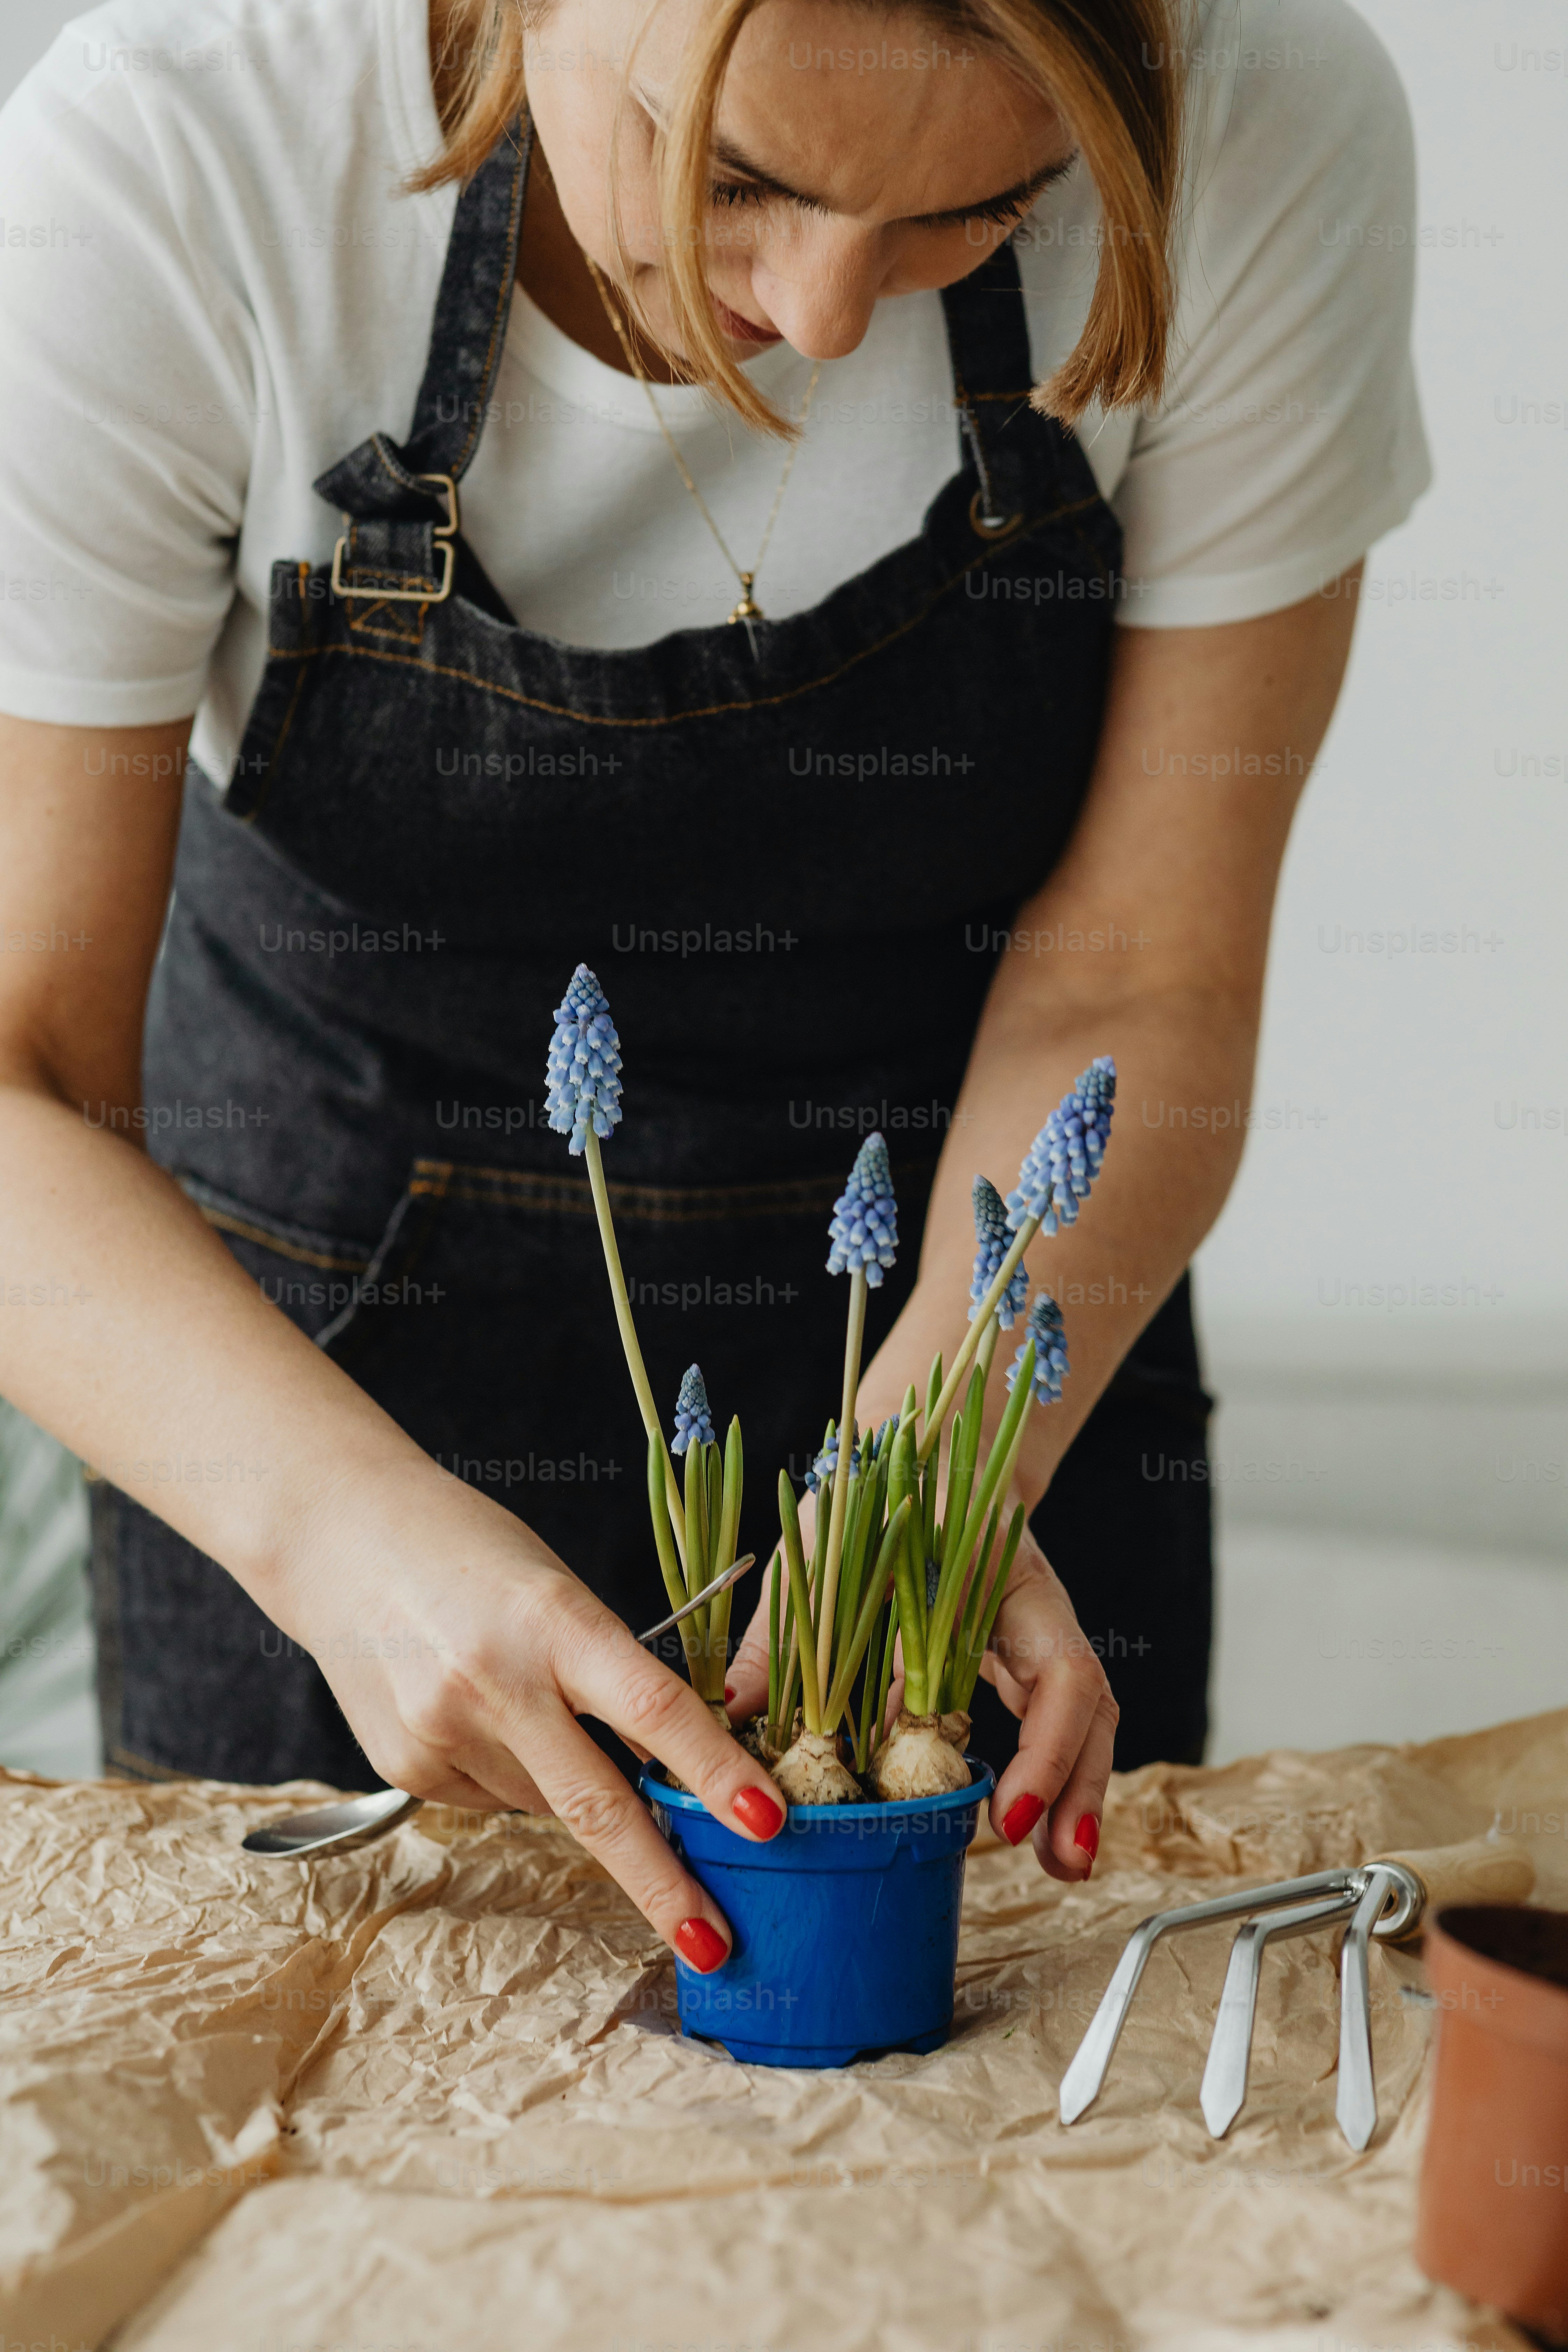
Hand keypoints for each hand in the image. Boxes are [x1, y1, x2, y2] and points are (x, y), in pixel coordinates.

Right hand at [274, 1457, 786, 1968]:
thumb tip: (659, 1770)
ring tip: (530, 1708)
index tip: (770, 1824)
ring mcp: (443, 1731)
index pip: (655, 1709)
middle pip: (599, 1803)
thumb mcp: (555, 1590)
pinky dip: (510, 1772)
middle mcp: (495, 1681)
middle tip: (715, 1945)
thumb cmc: (470, 1551)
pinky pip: (492, 1797)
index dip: (717, 1773)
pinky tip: (477, 1714)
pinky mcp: (406, 1766)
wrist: (339, 1536)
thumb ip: (604, 1671)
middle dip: (664, 1884)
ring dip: (568, 1785)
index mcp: (553, 1620)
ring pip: (546, 1803)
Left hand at [725, 1514, 1114, 1881]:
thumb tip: (729, 1721)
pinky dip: (1043, 1775)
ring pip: (1081, 1719)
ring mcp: (1031, 1636)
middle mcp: (1033, 1611)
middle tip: (1062, 1861)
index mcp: (1002, 1578)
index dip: (1045, 1750)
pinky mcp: (1013, 1659)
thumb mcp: (822, 1553)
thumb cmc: (863, 1494)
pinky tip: (1025, 1828)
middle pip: (1089, 1708)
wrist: (905, 1453)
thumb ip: (780, 1636)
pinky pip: (1044, 1719)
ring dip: (1075, 1793)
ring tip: (1060, 1865)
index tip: (1006, 1812)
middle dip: (1079, 1788)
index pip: (1058, 1672)